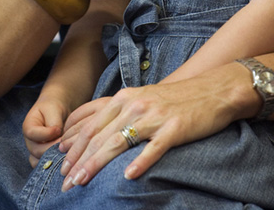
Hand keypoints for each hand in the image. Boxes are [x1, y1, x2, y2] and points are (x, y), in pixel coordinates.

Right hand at [22, 94, 69, 167]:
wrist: (56, 112)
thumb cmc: (54, 108)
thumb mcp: (54, 109)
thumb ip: (54, 122)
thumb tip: (57, 135)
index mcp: (28, 126)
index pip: (32, 134)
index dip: (46, 134)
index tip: (58, 130)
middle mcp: (29, 141)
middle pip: (36, 151)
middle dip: (52, 148)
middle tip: (65, 144)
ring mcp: (35, 151)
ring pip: (40, 161)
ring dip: (53, 158)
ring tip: (65, 151)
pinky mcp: (42, 158)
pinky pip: (46, 166)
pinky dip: (54, 164)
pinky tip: (64, 158)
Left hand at [58, 63, 255, 190]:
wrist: (211, 90)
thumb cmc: (174, 100)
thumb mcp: (141, 100)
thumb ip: (118, 114)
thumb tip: (92, 137)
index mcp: (125, 98)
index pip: (91, 125)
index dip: (73, 148)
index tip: (61, 168)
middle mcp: (135, 105)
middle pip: (99, 136)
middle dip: (79, 161)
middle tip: (65, 184)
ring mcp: (154, 116)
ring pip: (118, 142)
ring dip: (97, 164)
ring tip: (82, 182)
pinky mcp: (174, 129)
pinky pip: (153, 148)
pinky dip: (139, 162)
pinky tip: (127, 176)